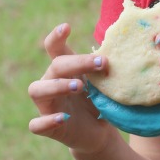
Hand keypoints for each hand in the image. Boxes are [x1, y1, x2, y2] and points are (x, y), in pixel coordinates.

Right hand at [28, 23, 115, 153]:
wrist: (99, 132)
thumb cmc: (100, 100)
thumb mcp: (105, 82)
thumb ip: (107, 70)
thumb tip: (123, 54)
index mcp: (65, 69)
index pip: (54, 48)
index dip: (56, 36)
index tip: (67, 27)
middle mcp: (51, 83)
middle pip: (55, 66)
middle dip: (77, 62)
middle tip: (102, 63)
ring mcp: (47, 105)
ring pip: (36, 90)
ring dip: (57, 86)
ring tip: (79, 86)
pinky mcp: (48, 127)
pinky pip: (36, 124)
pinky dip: (47, 120)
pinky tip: (63, 118)